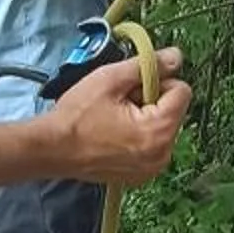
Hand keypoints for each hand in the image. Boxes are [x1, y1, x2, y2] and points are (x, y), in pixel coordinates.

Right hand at [50, 49, 190, 188]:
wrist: (51, 149)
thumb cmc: (76, 116)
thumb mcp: (111, 79)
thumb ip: (148, 66)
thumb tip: (177, 56)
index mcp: (159, 131)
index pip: (182, 91)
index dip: (158, 81)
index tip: (131, 88)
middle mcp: (162, 155)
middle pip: (174, 111)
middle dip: (151, 101)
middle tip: (118, 105)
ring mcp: (152, 169)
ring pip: (162, 127)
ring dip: (145, 119)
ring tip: (114, 120)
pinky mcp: (141, 175)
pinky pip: (152, 146)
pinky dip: (138, 137)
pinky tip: (114, 135)